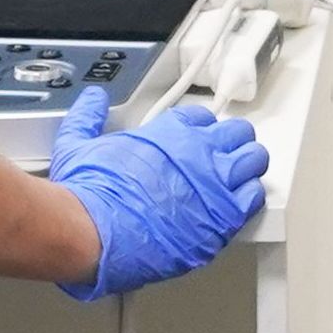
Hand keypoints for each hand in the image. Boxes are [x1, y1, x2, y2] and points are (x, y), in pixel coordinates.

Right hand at [46, 88, 271, 299]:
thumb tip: (92, 100)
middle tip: (224, 156)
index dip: (202, 129)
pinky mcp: (223, 218)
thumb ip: (88, 118)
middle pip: (237, 134)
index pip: (203, 118)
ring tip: (238, 176)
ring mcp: (215, 184)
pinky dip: (249, 198)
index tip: (197, 140)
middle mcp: (198, 152)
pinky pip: (254, 198)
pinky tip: (238, 204)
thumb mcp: (78, 145)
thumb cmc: (91, 195)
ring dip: (248, 166)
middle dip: (232, 142)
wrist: (96, 232)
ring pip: (254, 161)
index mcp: (170, 132)